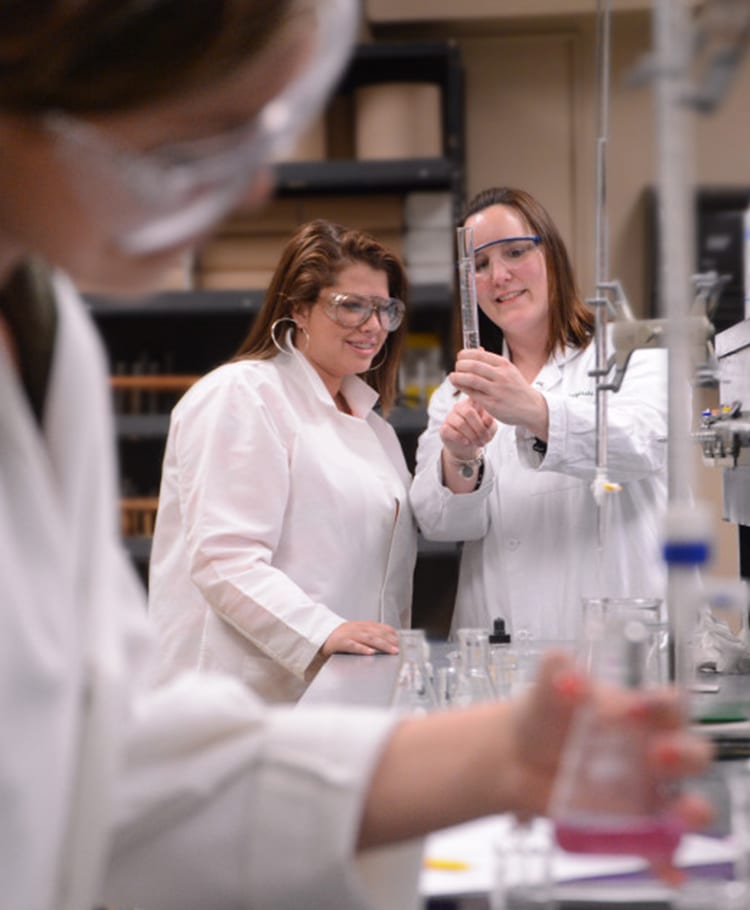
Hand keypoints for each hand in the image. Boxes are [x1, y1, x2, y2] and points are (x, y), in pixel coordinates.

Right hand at [322, 621, 399, 656]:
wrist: (318, 635)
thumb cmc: (338, 637)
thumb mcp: (354, 632)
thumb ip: (367, 635)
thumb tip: (384, 640)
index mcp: (360, 625)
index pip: (378, 626)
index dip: (389, 631)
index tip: (399, 638)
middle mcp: (356, 628)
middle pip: (375, 633)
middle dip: (388, 640)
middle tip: (398, 647)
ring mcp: (348, 635)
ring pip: (367, 638)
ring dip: (381, 644)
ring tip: (391, 650)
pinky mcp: (340, 642)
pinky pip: (352, 645)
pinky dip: (362, 648)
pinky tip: (371, 653)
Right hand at [439, 396, 496, 463]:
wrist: (466, 447)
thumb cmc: (479, 432)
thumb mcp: (490, 428)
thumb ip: (490, 422)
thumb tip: (488, 418)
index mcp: (472, 402)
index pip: (476, 399)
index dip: (483, 409)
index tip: (490, 422)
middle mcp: (459, 406)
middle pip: (469, 412)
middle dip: (479, 429)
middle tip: (485, 439)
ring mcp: (450, 416)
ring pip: (460, 424)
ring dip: (472, 436)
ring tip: (478, 443)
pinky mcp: (443, 428)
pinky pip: (449, 431)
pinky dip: (460, 438)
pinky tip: (466, 442)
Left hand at [449, 348, 547, 438]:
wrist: (531, 407)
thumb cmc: (517, 388)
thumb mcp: (509, 370)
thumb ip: (492, 362)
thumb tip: (476, 350)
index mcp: (504, 364)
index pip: (479, 355)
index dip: (465, 354)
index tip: (460, 356)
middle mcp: (501, 376)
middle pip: (473, 366)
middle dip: (460, 365)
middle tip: (456, 367)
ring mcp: (496, 390)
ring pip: (471, 379)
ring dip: (458, 377)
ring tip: (453, 376)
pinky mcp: (492, 403)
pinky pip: (472, 393)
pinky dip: (462, 388)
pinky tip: (458, 385)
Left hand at [506, 653, 712, 880]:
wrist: (517, 754)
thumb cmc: (547, 715)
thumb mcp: (549, 689)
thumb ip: (557, 671)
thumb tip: (565, 671)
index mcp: (640, 713)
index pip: (668, 706)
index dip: (663, 706)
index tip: (639, 707)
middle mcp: (652, 751)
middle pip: (690, 754)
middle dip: (683, 755)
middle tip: (655, 755)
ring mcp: (644, 791)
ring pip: (683, 803)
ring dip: (690, 812)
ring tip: (684, 814)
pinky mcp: (630, 824)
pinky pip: (655, 846)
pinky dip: (663, 860)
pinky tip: (667, 871)